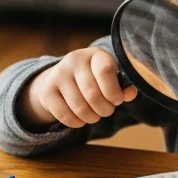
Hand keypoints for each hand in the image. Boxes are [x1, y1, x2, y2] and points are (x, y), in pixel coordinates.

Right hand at [21, 48, 137, 128]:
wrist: (63, 77)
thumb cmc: (95, 78)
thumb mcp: (110, 77)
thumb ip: (122, 86)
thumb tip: (130, 94)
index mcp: (95, 54)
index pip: (104, 71)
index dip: (113, 91)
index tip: (116, 101)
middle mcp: (74, 60)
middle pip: (92, 94)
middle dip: (104, 110)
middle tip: (106, 111)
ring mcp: (58, 74)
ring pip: (79, 107)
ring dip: (92, 118)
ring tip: (95, 115)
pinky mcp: (47, 91)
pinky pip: (65, 115)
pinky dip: (77, 123)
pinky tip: (81, 119)